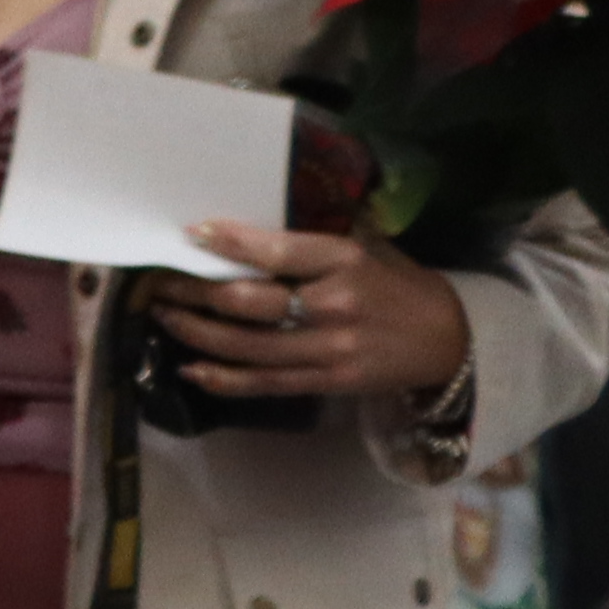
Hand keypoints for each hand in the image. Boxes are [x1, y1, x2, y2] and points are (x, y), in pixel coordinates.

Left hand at [162, 220, 472, 399]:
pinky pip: (264, 383)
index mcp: (345, 261)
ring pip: (246, 345)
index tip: (191, 234)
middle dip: (195, 292)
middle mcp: (334, 305)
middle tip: (160, 282)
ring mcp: (329, 349)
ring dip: (195, 332)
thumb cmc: (395, 285)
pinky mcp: (326, 382)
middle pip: (250, 302)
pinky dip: (222, 377)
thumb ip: (311, 241)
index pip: (279, 251)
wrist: (448, 341)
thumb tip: (244, 224)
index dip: (230, 243)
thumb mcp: (365, 248)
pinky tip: (190, 367)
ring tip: (163, 316)